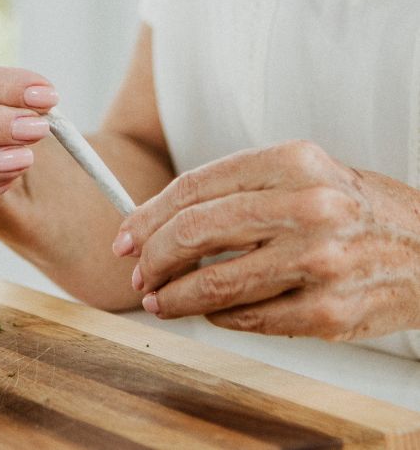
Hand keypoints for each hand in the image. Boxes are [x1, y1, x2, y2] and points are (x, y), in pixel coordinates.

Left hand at [112, 140, 419, 339]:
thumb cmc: (355, 211)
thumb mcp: (303, 176)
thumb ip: (235, 192)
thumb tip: (158, 223)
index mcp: (294, 162)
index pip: (194, 188)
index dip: (147, 216)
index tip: (126, 237)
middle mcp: (308, 207)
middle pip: (193, 232)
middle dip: (151, 258)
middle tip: (139, 273)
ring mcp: (320, 262)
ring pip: (212, 284)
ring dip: (173, 297)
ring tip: (161, 299)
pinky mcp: (327, 312)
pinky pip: (245, 319)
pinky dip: (217, 317)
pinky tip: (212, 311)